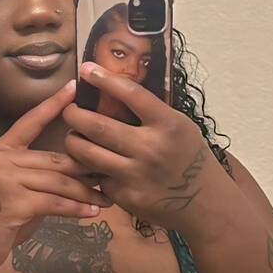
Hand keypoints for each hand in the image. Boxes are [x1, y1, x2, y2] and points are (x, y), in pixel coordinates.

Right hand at [0, 79, 111, 272]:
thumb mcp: (16, 188)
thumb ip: (40, 175)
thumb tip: (78, 170)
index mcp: (2, 149)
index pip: (31, 121)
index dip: (53, 104)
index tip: (73, 88)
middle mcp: (2, 158)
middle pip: (56, 159)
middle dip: (86, 169)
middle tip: (111, 173)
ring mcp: (7, 179)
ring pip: (59, 181)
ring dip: (86, 192)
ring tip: (107, 198)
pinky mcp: (16, 202)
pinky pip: (56, 202)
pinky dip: (77, 209)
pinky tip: (92, 213)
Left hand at [60, 62, 215, 234]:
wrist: (204, 203)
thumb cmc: (189, 157)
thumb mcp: (180, 127)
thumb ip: (152, 112)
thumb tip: (115, 89)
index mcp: (168, 124)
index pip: (131, 94)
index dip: (104, 79)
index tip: (86, 69)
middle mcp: (150, 148)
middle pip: (97, 126)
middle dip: (74, 115)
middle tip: (69, 110)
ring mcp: (136, 175)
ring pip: (87, 154)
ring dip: (73, 142)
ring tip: (72, 136)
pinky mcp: (127, 197)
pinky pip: (98, 178)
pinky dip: (91, 170)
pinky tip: (90, 165)